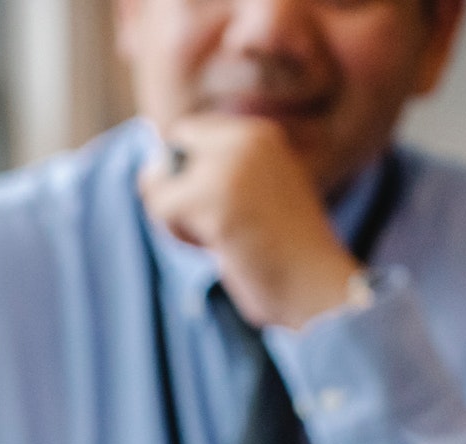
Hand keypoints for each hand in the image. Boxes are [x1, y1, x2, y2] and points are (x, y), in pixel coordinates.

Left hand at [138, 113, 361, 329]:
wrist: (317, 287)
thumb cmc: (285, 253)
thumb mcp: (255, 196)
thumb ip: (216, 175)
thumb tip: (148, 174)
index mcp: (259, 135)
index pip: (188, 134)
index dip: (186, 174)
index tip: (219, 206)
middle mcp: (245, 140)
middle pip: (168, 157)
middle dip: (176, 195)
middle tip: (216, 228)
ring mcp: (230, 167)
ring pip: (158, 185)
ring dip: (176, 220)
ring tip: (219, 240)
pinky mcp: (214, 199)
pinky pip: (160, 209)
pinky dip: (178, 236)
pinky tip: (216, 249)